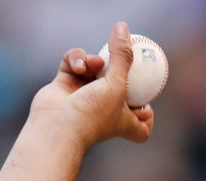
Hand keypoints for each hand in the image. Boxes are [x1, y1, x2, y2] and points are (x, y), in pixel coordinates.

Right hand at [29, 21, 154, 148]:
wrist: (57, 128)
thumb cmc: (92, 113)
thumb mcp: (118, 83)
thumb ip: (123, 56)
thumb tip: (123, 27)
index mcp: (123, 121)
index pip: (141, 127)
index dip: (147, 115)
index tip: (149, 104)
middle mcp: (104, 111)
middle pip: (118, 89)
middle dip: (118, 72)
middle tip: (119, 57)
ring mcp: (83, 98)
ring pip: (94, 70)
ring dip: (94, 61)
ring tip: (93, 64)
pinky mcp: (64, 87)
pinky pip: (73, 64)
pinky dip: (76, 60)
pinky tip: (78, 66)